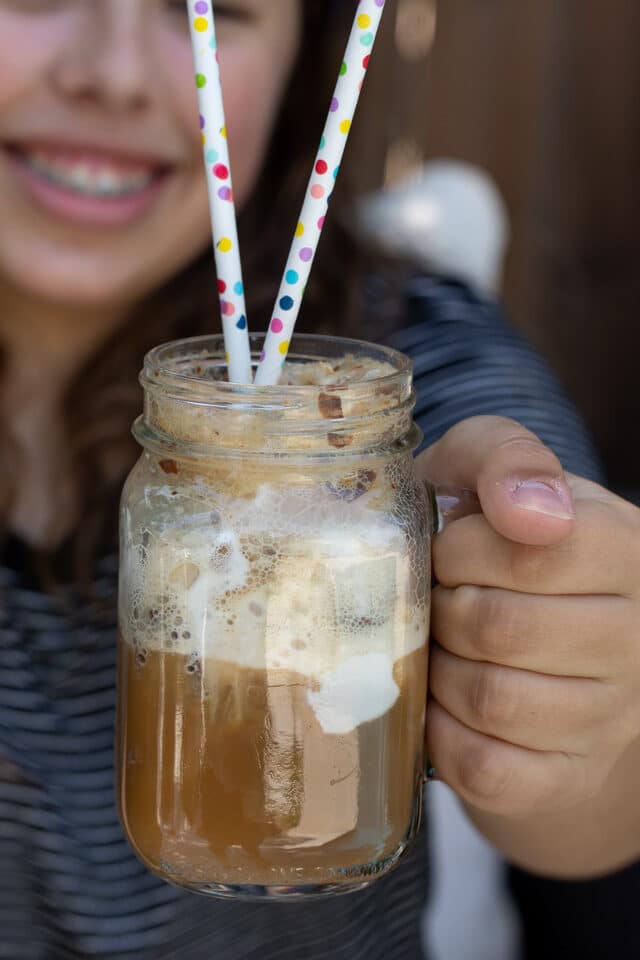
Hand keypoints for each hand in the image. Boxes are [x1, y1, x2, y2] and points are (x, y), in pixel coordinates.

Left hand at [417, 417, 639, 871]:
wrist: (523, 617)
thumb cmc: (492, 536)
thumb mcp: (490, 470)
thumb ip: (504, 456)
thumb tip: (530, 511)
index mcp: (624, 549)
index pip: (530, 552)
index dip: (460, 550)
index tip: (449, 549)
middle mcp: (634, 637)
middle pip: (499, 628)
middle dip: (441, 609)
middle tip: (437, 599)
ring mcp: (609, 716)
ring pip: (490, 700)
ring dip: (437, 669)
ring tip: (439, 645)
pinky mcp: (566, 775)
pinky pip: (485, 768)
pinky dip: (441, 733)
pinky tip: (441, 700)